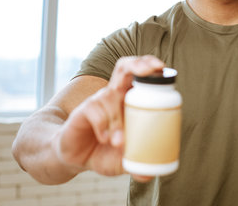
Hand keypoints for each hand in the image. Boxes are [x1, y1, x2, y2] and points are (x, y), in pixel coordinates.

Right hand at [52, 55, 163, 180]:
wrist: (75, 158)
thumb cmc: (104, 151)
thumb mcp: (123, 159)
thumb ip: (137, 164)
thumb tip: (149, 174)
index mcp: (128, 100)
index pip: (140, 75)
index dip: (150, 67)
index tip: (163, 69)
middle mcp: (114, 95)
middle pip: (125, 68)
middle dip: (138, 64)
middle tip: (149, 70)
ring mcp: (98, 101)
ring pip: (111, 97)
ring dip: (118, 119)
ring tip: (118, 142)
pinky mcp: (83, 111)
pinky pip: (95, 111)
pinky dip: (103, 125)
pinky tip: (105, 138)